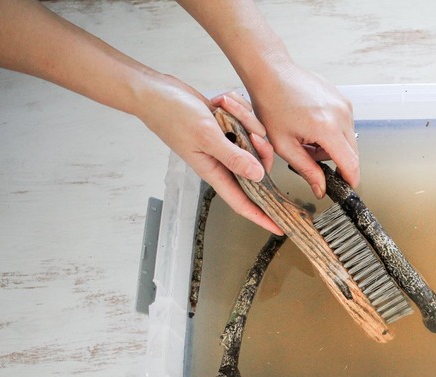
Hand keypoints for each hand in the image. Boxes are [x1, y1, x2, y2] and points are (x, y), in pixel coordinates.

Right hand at [138, 77, 281, 233]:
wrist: (156, 91)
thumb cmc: (172, 115)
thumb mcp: (206, 136)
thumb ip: (233, 157)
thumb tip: (257, 176)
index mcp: (214, 171)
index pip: (242, 202)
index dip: (261, 217)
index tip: (279, 227)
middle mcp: (221, 161)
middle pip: (257, 166)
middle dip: (261, 149)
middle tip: (255, 132)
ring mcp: (224, 144)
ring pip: (253, 140)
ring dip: (244, 120)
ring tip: (224, 108)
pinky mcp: (225, 128)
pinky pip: (244, 122)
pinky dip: (236, 109)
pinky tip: (220, 103)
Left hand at [247, 63, 358, 198]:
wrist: (271, 73)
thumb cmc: (272, 104)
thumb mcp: (284, 145)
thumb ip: (307, 170)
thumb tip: (321, 190)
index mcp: (327, 128)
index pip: (351, 164)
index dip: (350, 180)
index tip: (346, 188)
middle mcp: (341, 115)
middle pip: (352, 153)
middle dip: (335, 161)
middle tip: (309, 155)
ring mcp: (344, 104)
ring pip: (349, 140)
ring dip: (332, 146)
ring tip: (307, 137)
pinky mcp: (343, 99)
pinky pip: (345, 125)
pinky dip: (332, 132)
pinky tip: (312, 124)